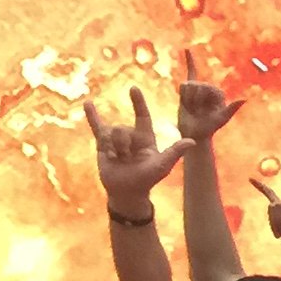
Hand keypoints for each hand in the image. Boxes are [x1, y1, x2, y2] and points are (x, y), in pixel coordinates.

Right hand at [86, 89, 191, 207]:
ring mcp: (116, 138)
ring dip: (113, 148)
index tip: (133, 88)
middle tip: (127, 159)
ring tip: (118, 159)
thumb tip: (192, 142)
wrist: (127, 191)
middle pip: (122, 128)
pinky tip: (87, 103)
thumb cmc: (147, 179)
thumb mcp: (162, 165)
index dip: (138, 102)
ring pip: (109, 133)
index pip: (142, 115)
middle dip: (123, 145)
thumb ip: (175, 152)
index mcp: (146, 137)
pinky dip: (91, 115)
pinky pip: (96, 127)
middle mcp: (131, 135)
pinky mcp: (102, 144)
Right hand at [174, 47, 248, 144]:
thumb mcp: (221, 119)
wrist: (195, 132)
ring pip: (187, 86)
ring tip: (190, 108)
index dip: (202, 101)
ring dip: (186, 99)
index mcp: (219, 93)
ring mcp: (199, 87)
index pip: (207, 88)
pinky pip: (190, 70)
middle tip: (196, 111)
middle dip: (193, 100)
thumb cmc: (209, 127)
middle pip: (196, 86)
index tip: (206, 112)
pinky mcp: (189, 88)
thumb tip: (245, 98)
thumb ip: (232, 108)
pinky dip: (189, 59)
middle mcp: (209, 88)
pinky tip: (187, 49)